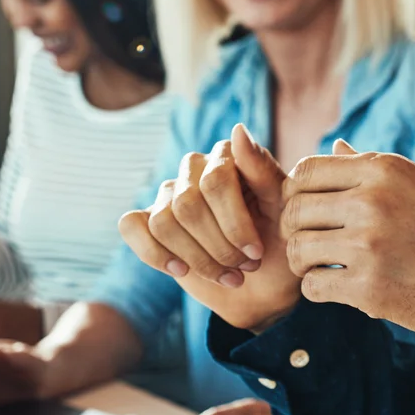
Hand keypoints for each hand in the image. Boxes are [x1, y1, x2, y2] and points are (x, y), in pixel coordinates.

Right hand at [119, 124, 300, 331]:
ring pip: (163, 223)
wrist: (263, 285)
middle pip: (187, 205)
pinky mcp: (148, 221)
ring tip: (228, 276)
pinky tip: (182, 269)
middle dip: (218, 246)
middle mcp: (193, 168)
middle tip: (244, 268)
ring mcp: (168, 193)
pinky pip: (132, 227)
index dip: (234, 223)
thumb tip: (238, 130)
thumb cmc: (277, 243)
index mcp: (227, 156)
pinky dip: (156, 254)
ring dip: (197, 259)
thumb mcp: (282, 212)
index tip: (256, 254)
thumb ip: (263, 171)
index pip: (215, 181)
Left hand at [282, 141, 414, 338]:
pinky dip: (318, 290)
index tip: (308, 208)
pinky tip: (337, 288)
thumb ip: (380, 164)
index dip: (297, 190)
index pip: (307, 170)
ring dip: (304, 261)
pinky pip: (313, 287)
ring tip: (322, 266)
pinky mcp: (368, 288)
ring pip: (298, 249)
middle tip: (311, 241)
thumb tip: (337, 147)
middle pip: (295, 209)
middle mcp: (371, 201)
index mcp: (385, 169)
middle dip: (295, 227)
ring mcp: (367, 246)